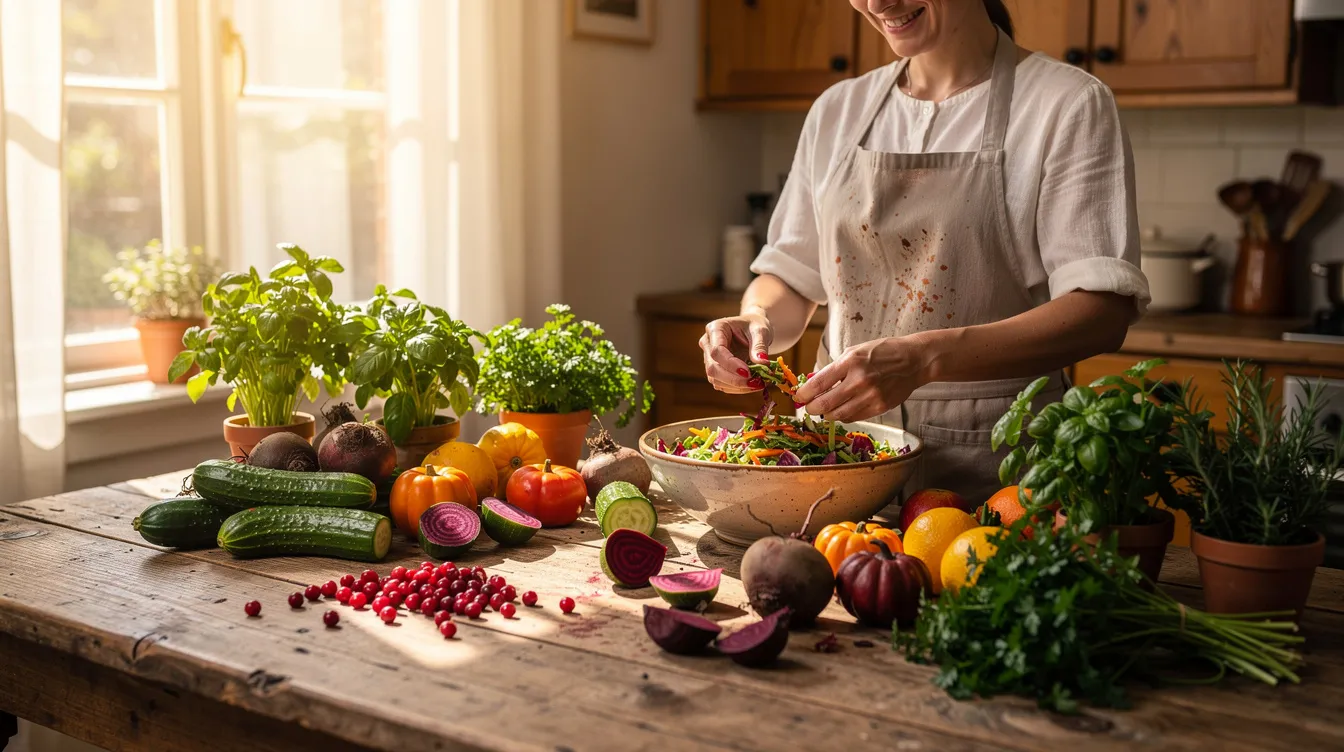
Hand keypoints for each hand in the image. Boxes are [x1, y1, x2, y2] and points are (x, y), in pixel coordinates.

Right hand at [699, 311, 773, 393]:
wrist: (752, 330)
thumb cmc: (755, 326)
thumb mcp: (761, 331)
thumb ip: (760, 346)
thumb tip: (762, 363)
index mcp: (715, 329)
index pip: (717, 351)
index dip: (731, 364)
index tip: (748, 372)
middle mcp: (707, 344)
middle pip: (712, 367)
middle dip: (733, 379)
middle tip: (755, 382)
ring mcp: (709, 358)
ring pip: (715, 379)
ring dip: (736, 386)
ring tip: (757, 384)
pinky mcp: (715, 370)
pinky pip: (721, 384)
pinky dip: (737, 389)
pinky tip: (752, 385)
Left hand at [793, 337, 930, 421]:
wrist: (914, 360)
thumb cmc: (882, 353)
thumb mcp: (855, 352)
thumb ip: (835, 368)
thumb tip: (813, 383)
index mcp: (850, 362)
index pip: (818, 383)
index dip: (804, 394)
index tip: (799, 397)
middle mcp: (860, 380)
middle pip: (825, 404)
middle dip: (812, 408)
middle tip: (809, 407)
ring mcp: (871, 396)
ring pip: (838, 415)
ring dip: (827, 414)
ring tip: (825, 409)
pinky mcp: (880, 407)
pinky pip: (854, 417)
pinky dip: (843, 415)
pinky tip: (842, 409)